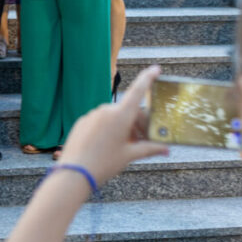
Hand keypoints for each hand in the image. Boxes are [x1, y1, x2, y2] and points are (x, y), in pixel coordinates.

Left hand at [57, 64, 168, 186]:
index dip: (148, 78)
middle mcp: (106, 110)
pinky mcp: (83, 121)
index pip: (138, 91)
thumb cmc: (104, 164)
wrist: (74, 173)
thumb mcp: (130, 155)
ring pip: (115, 117)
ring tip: (126, 148)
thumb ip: (149, 149)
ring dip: (124, 128)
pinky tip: (109, 146)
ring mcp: (92, 114)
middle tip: (144, 142)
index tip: (156, 69)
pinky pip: (101, 121)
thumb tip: (166, 149)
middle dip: (138, 124)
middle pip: (129, 111)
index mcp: (120, 115)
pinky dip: (109, 129)